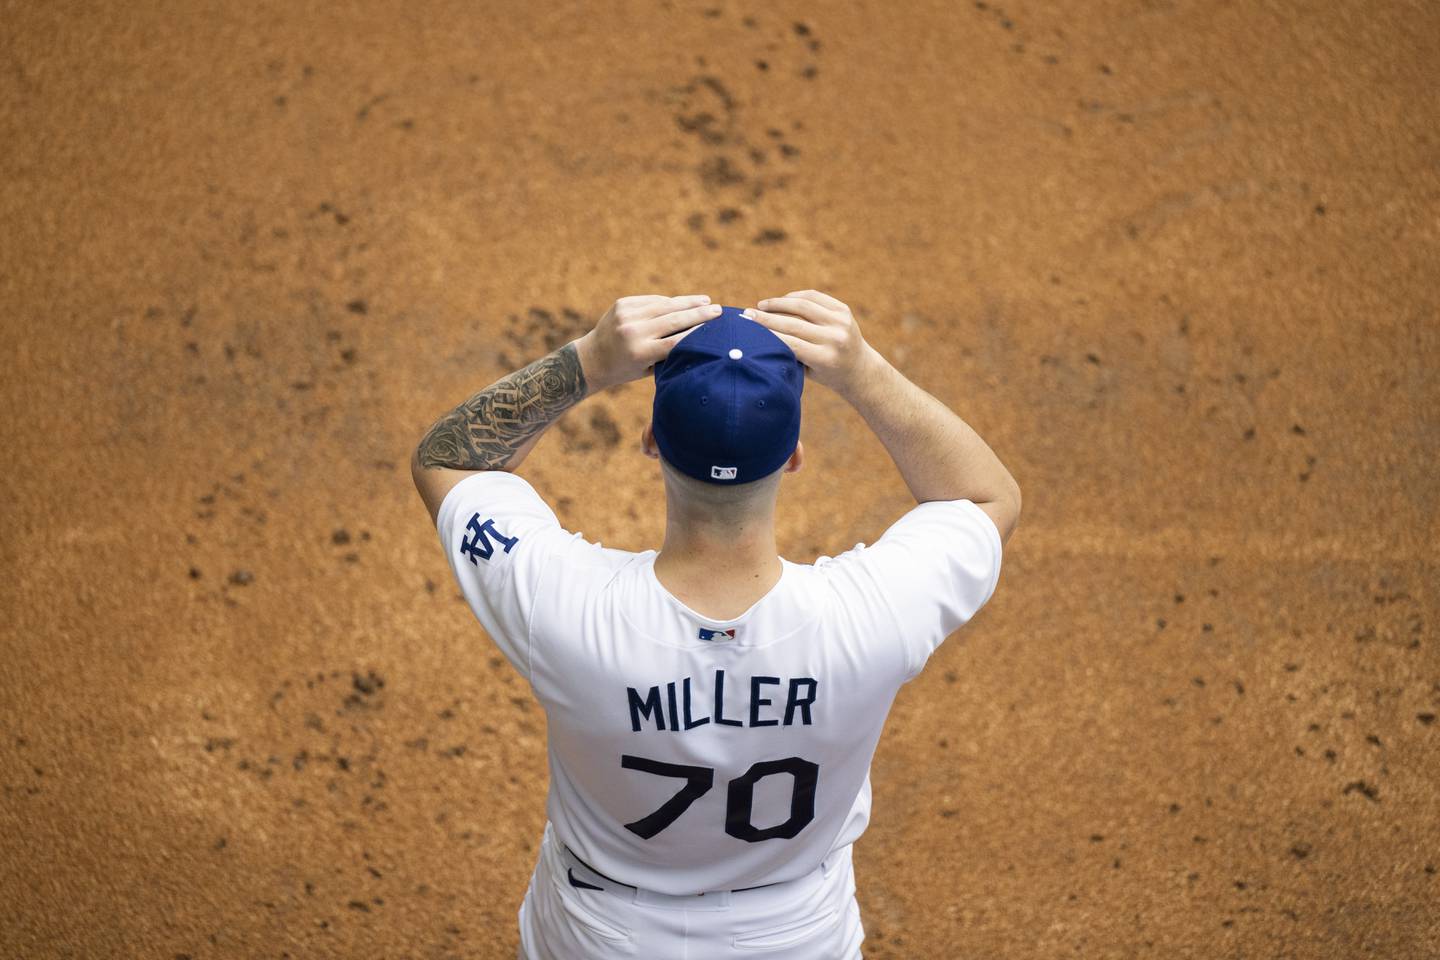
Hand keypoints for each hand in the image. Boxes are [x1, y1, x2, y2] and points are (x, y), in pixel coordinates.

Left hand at [575, 294, 721, 389]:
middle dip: (698, 313)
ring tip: (705, 301)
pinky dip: (668, 301)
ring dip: (687, 302)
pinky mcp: (622, 303)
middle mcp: (633, 331)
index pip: (676, 340)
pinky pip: (652, 300)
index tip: (716, 326)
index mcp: (640, 352)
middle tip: (719, 309)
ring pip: (664, 304)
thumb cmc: (625, 369)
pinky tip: (682, 302)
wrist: (591, 359)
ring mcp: (626, 314)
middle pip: (674, 319)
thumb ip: (669, 354)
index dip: (698, 332)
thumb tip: (698, 337)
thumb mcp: (648, 369)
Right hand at [744, 290, 875, 392]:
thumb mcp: (807, 371)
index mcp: (825, 358)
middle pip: (794, 323)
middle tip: (747, 313)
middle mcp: (835, 339)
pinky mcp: (844, 310)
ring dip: (779, 303)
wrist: (859, 369)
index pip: (790, 343)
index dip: (767, 333)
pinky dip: (795, 297)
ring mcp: (841, 322)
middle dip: (767, 317)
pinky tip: (782, 301)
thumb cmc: (825, 373)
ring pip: (803, 305)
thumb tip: (758, 335)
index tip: (748, 326)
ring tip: (762, 305)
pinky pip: (814, 297)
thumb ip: (789, 354)